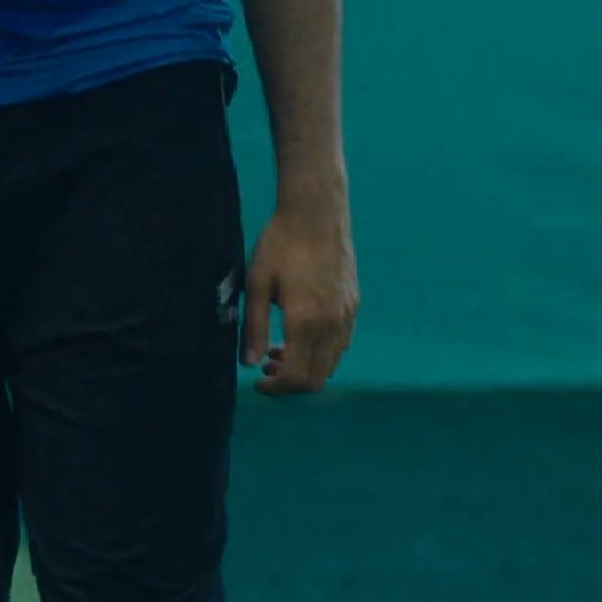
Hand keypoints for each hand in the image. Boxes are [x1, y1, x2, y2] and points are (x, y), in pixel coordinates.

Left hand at [243, 197, 358, 395]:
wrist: (317, 213)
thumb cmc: (280, 244)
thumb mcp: (256, 284)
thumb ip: (253, 327)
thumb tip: (248, 364)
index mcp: (305, 322)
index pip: (297, 378)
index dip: (276, 389)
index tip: (257, 382)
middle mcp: (332, 324)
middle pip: (316, 379)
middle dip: (289, 383)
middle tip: (265, 367)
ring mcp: (347, 315)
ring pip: (331, 364)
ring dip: (306, 368)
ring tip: (278, 350)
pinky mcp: (353, 305)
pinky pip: (341, 345)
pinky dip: (322, 353)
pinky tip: (300, 335)